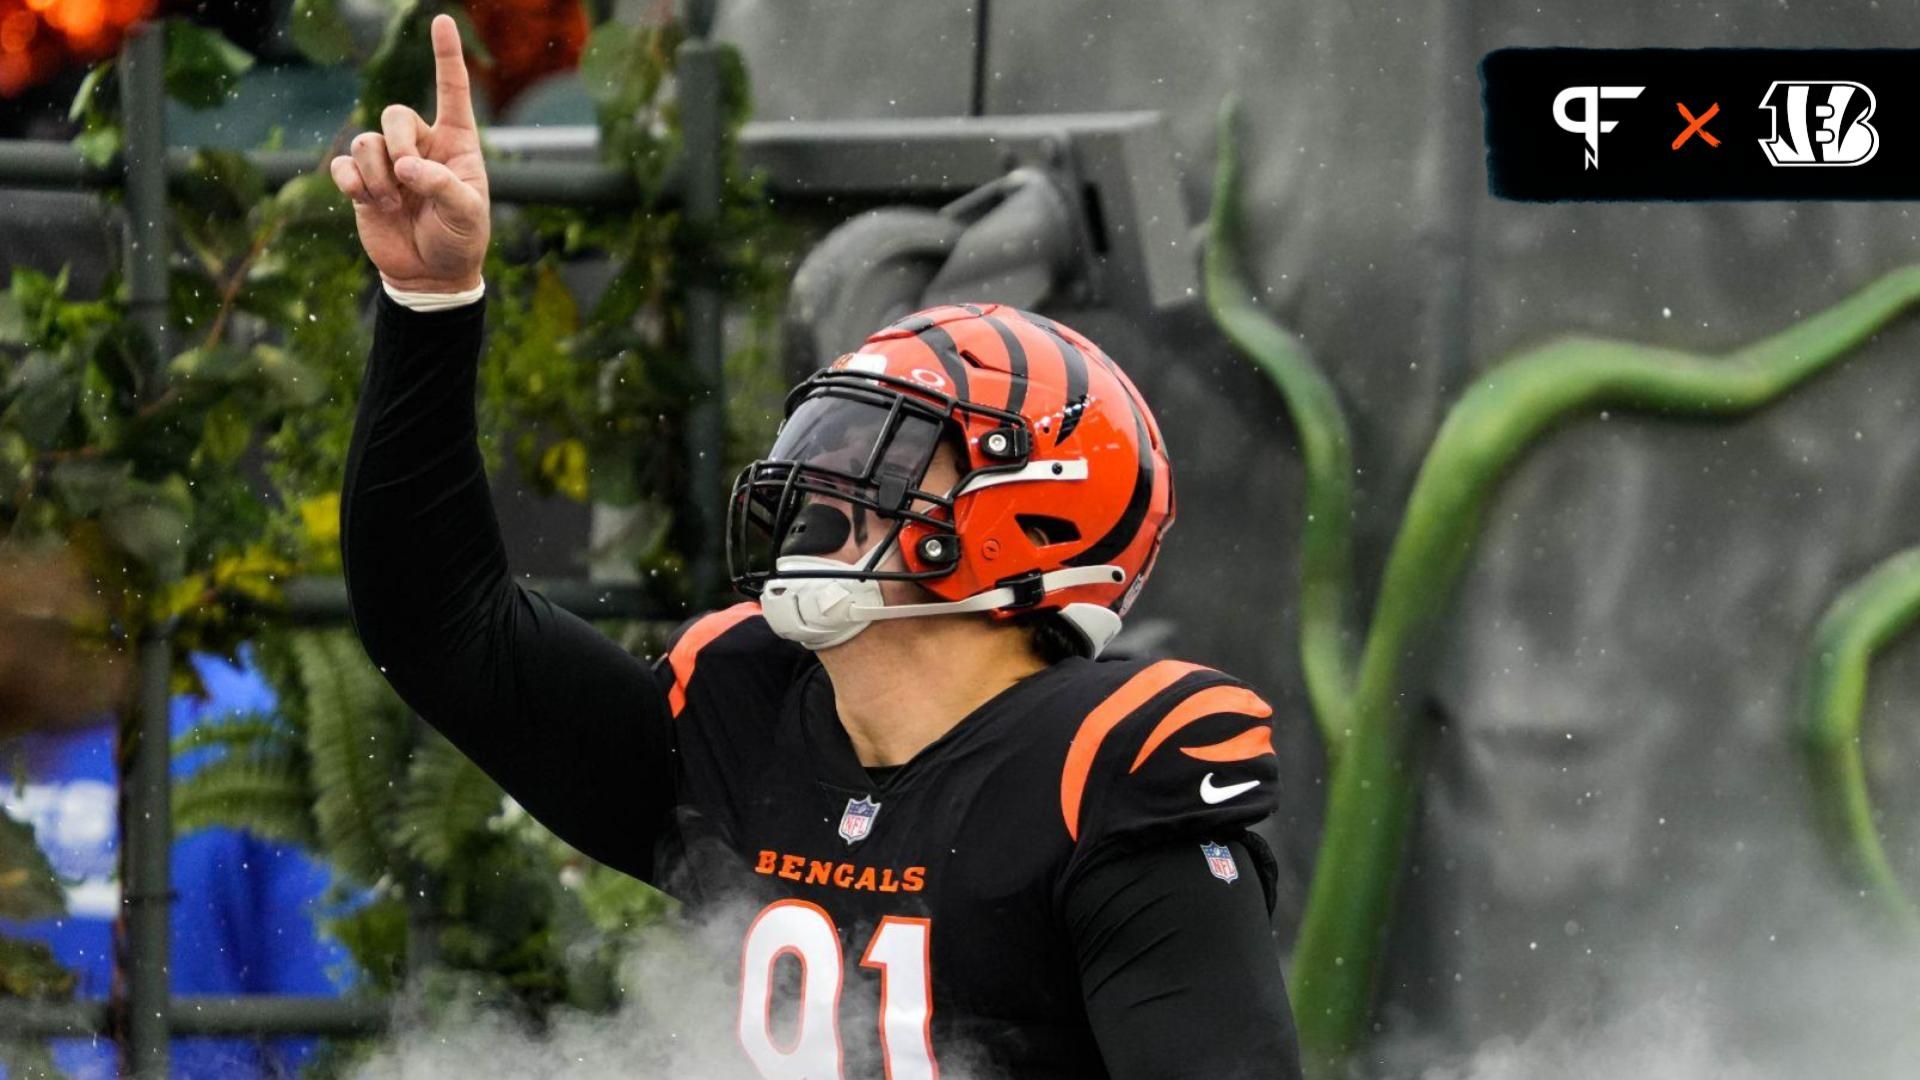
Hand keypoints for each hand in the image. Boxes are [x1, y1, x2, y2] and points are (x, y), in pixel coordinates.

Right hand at [329, 14, 490, 292]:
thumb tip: (406, 168)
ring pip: (367, 142)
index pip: (451, 91)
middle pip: (394, 114)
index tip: (440, 20)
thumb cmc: (459, 240)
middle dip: (398, 145)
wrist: (430, 275)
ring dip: (377, 176)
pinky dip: (352, 183)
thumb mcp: (466, 215)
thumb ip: (443, 187)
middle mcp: (420, 146)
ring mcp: (389, 163)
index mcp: (456, 144)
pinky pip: (344, 164)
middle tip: (407, 180)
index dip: (445, 56)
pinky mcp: (362, 183)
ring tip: (394, 205)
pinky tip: (367, 202)